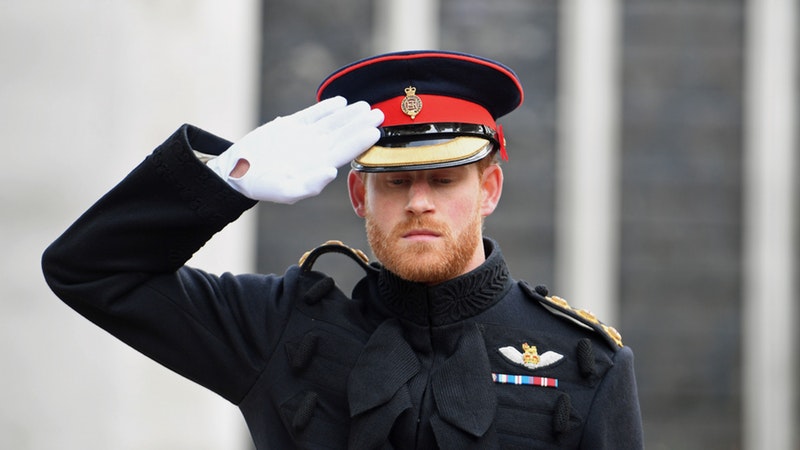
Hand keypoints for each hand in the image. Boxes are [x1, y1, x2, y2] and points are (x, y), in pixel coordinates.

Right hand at [208, 96, 382, 203]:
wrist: (236, 172)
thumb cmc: (262, 186)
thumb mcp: (286, 190)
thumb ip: (310, 184)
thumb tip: (331, 171)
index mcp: (317, 165)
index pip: (345, 151)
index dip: (360, 141)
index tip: (376, 131)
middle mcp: (315, 151)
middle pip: (343, 135)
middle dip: (361, 124)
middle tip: (380, 114)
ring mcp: (304, 137)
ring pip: (331, 123)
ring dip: (348, 114)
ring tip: (365, 105)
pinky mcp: (290, 126)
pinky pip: (312, 115)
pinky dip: (326, 107)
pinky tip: (340, 101)